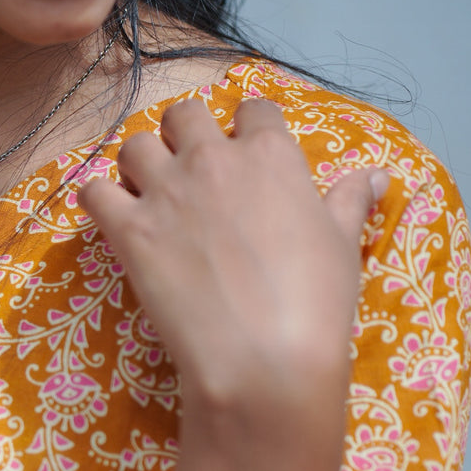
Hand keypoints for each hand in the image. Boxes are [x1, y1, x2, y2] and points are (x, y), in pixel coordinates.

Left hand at [81, 97, 386, 457]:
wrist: (264, 359)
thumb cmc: (314, 304)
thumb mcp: (342, 244)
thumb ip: (349, 201)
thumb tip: (377, 175)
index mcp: (270, 154)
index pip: (253, 110)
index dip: (247, 130)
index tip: (244, 155)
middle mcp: (213, 159)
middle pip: (184, 114)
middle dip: (184, 134)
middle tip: (190, 172)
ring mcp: (166, 192)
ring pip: (134, 144)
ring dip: (139, 163)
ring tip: (149, 194)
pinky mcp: (128, 231)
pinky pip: (93, 191)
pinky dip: (99, 198)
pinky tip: (113, 218)